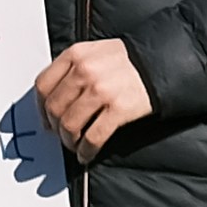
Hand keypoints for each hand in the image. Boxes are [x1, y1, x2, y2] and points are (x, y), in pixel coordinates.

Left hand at [33, 38, 154, 153]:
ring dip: (69, 141)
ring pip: (70, 125)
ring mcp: (102, 91)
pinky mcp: (119, 109)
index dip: (40, 107)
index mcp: (77, 54)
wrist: (166, 63)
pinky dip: (86, 150)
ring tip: (74, 144)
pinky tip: (87, 154)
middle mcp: (86, 71)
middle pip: (54, 108)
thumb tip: (53, 99)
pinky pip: (93, 137)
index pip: (43, 85)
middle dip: (55, 127)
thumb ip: (74, 68)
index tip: (45, 117)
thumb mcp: (97, 52)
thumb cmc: (132, 60)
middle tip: (61, 134)